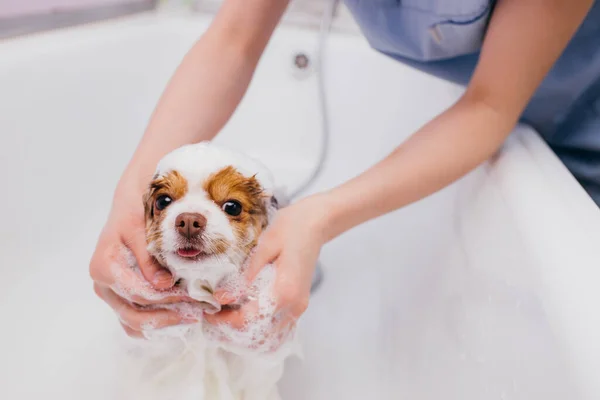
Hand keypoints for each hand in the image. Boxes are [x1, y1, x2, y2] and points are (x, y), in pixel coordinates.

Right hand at [89, 174, 196, 337]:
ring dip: (162, 324)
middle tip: (195, 315)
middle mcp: (102, 284)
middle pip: (134, 314)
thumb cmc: (135, 212)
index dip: (167, 299)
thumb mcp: (140, 229)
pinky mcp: (118, 296)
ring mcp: (109, 292)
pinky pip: (133, 320)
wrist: (128, 204)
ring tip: (190, 318)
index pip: (138, 293)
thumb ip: (149, 259)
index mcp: (104, 266)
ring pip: (133, 323)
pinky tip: (178, 317)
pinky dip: (154, 323)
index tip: (193, 298)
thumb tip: (163, 285)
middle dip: (167, 317)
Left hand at [205, 194, 332, 348]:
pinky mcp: (299, 303)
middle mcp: (294, 305)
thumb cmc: (290, 229)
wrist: (316, 223)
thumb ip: (245, 276)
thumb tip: (222, 298)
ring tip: (227, 316)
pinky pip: (278, 325)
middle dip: (233, 328)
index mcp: (284, 291)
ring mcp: (299, 307)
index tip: (209, 313)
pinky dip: (260, 325)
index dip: (225, 320)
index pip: (249, 319)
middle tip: (213, 316)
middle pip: (258, 333)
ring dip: (246, 330)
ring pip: (269, 334)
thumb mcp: (264, 248)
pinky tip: (245, 314)